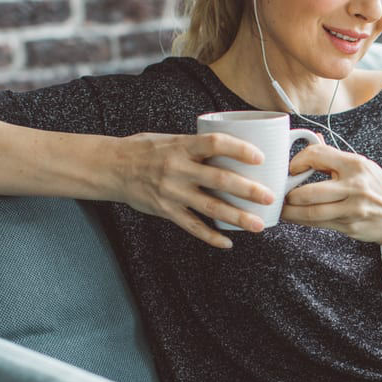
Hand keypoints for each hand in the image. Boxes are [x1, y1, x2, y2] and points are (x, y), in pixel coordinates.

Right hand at [111, 132, 275, 247]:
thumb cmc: (147, 150)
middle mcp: (178, 169)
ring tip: (257, 225)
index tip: (260, 157)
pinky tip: (227, 242)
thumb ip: (199, 146)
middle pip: (218, 180)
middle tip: (269, 197)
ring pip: (209, 207)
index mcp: (182, 146)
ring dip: (236, 217)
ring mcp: (172, 192)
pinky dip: (210, 237)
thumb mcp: (172, 139)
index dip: (239, 149)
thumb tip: (235, 147)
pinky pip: (192, 226)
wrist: (113, 168)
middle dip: (247, 190)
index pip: (215, 144)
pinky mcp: (166, 210)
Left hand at [281, 142, 381, 264]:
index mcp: (356, 165)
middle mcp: (355, 186)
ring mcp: (352, 209)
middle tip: (281, 192)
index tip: (291, 168)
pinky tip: (294, 216)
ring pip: (310, 212)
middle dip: (289, 193)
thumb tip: (312, 140)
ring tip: (282, 207)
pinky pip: (318, 224)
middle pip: (309, 191)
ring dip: (290, 211)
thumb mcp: (363, 167)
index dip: (297, 161)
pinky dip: (302, 220)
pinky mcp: (349, 226)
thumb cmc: (380, 190)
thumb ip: (336, 157)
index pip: (317, 155)